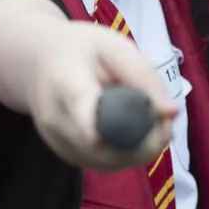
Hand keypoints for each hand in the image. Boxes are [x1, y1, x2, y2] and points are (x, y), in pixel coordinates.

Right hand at [26, 23, 177, 170]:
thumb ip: (142, 75)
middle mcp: (56, 120)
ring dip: (139, 146)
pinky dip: (127, 150)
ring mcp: (60, 144)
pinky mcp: (70, 157)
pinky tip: (127, 126)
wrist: (37, 63)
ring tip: (142, 114)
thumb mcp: (113, 45)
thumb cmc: (81, 49)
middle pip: (103, 147)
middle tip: (165, 119)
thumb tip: (171, 113)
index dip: (90, 125)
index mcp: (64, 81)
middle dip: (144, 140)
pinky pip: (109, 163)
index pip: (78, 107)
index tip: (99, 138)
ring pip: (112, 161)